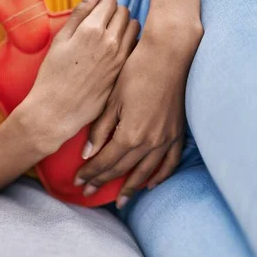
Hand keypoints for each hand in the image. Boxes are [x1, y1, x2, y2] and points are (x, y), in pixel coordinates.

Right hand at [23, 0, 139, 153]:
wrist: (56, 111)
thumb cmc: (53, 75)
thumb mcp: (60, 40)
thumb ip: (79, 12)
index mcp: (91, 29)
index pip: (110, 1)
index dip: (101, 4)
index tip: (94, 13)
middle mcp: (110, 42)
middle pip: (125, 12)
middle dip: (115, 13)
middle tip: (102, 24)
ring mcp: (120, 58)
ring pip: (134, 28)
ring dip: (124, 27)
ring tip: (109, 37)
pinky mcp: (124, 72)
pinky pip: (135, 47)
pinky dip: (128, 44)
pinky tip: (114, 53)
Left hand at [75, 13, 202, 207]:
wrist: (168, 56)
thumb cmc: (136, 71)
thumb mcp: (113, 99)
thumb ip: (100, 129)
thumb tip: (87, 154)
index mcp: (130, 134)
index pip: (105, 162)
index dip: (90, 174)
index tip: (78, 181)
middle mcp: (149, 142)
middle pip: (123, 170)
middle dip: (104, 182)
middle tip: (89, 191)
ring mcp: (166, 139)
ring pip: (146, 172)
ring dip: (131, 188)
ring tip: (120, 201)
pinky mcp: (178, 133)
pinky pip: (170, 162)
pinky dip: (160, 175)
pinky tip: (150, 183)